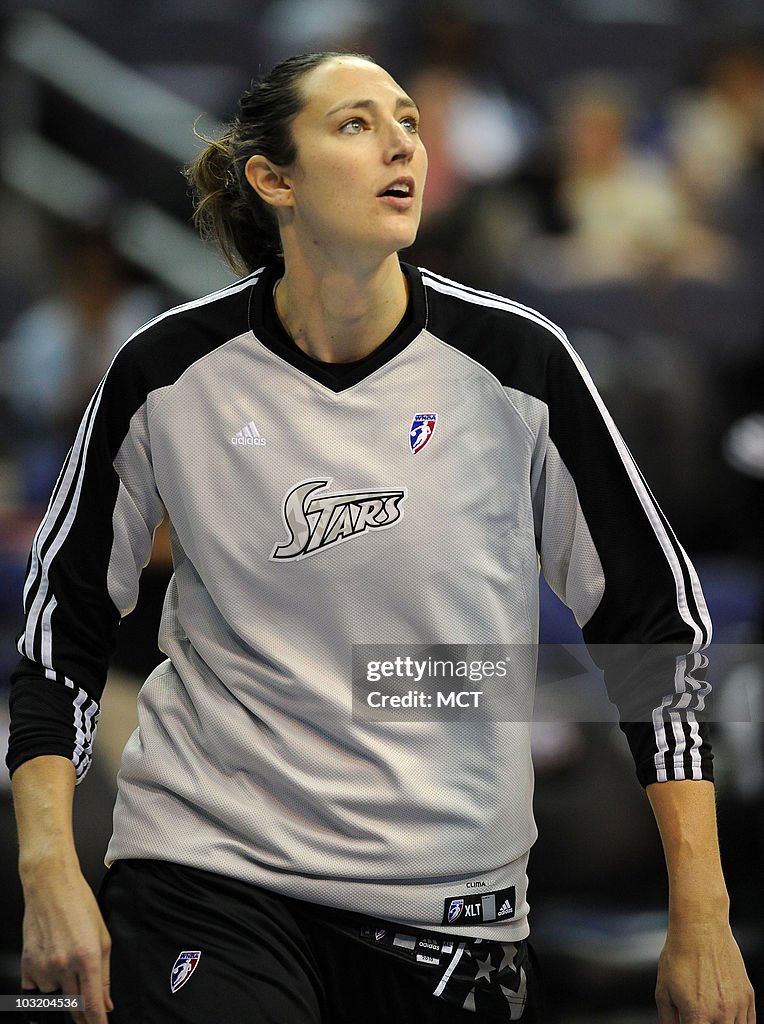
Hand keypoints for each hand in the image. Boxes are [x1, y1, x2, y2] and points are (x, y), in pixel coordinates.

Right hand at [21, 870, 112, 1023]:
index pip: (91, 1006)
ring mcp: (43, 968)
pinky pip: (38, 989)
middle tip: (89, 1010)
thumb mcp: (103, 937)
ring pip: (56, 997)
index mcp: (88, 958)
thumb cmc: (79, 905)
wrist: (50, 887)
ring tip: (68, 960)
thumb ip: (105, 975)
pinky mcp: (26, 967)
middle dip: (83, 1014)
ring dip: (64, 990)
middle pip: (74, 1008)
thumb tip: (106, 1004)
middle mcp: (64, 966)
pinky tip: (52, 962)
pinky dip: (47, 983)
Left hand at [655, 923, 755, 1022]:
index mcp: (698, 1015)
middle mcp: (721, 1014)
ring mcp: (738, 1006)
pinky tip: (727, 1017)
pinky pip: (749, 1022)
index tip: (689, 1023)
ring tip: (711, 1015)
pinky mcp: (748, 996)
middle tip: (700, 1017)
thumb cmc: (680, 955)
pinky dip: (738, 1023)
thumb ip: (668, 1019)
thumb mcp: (663, 990)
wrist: (700, 929)